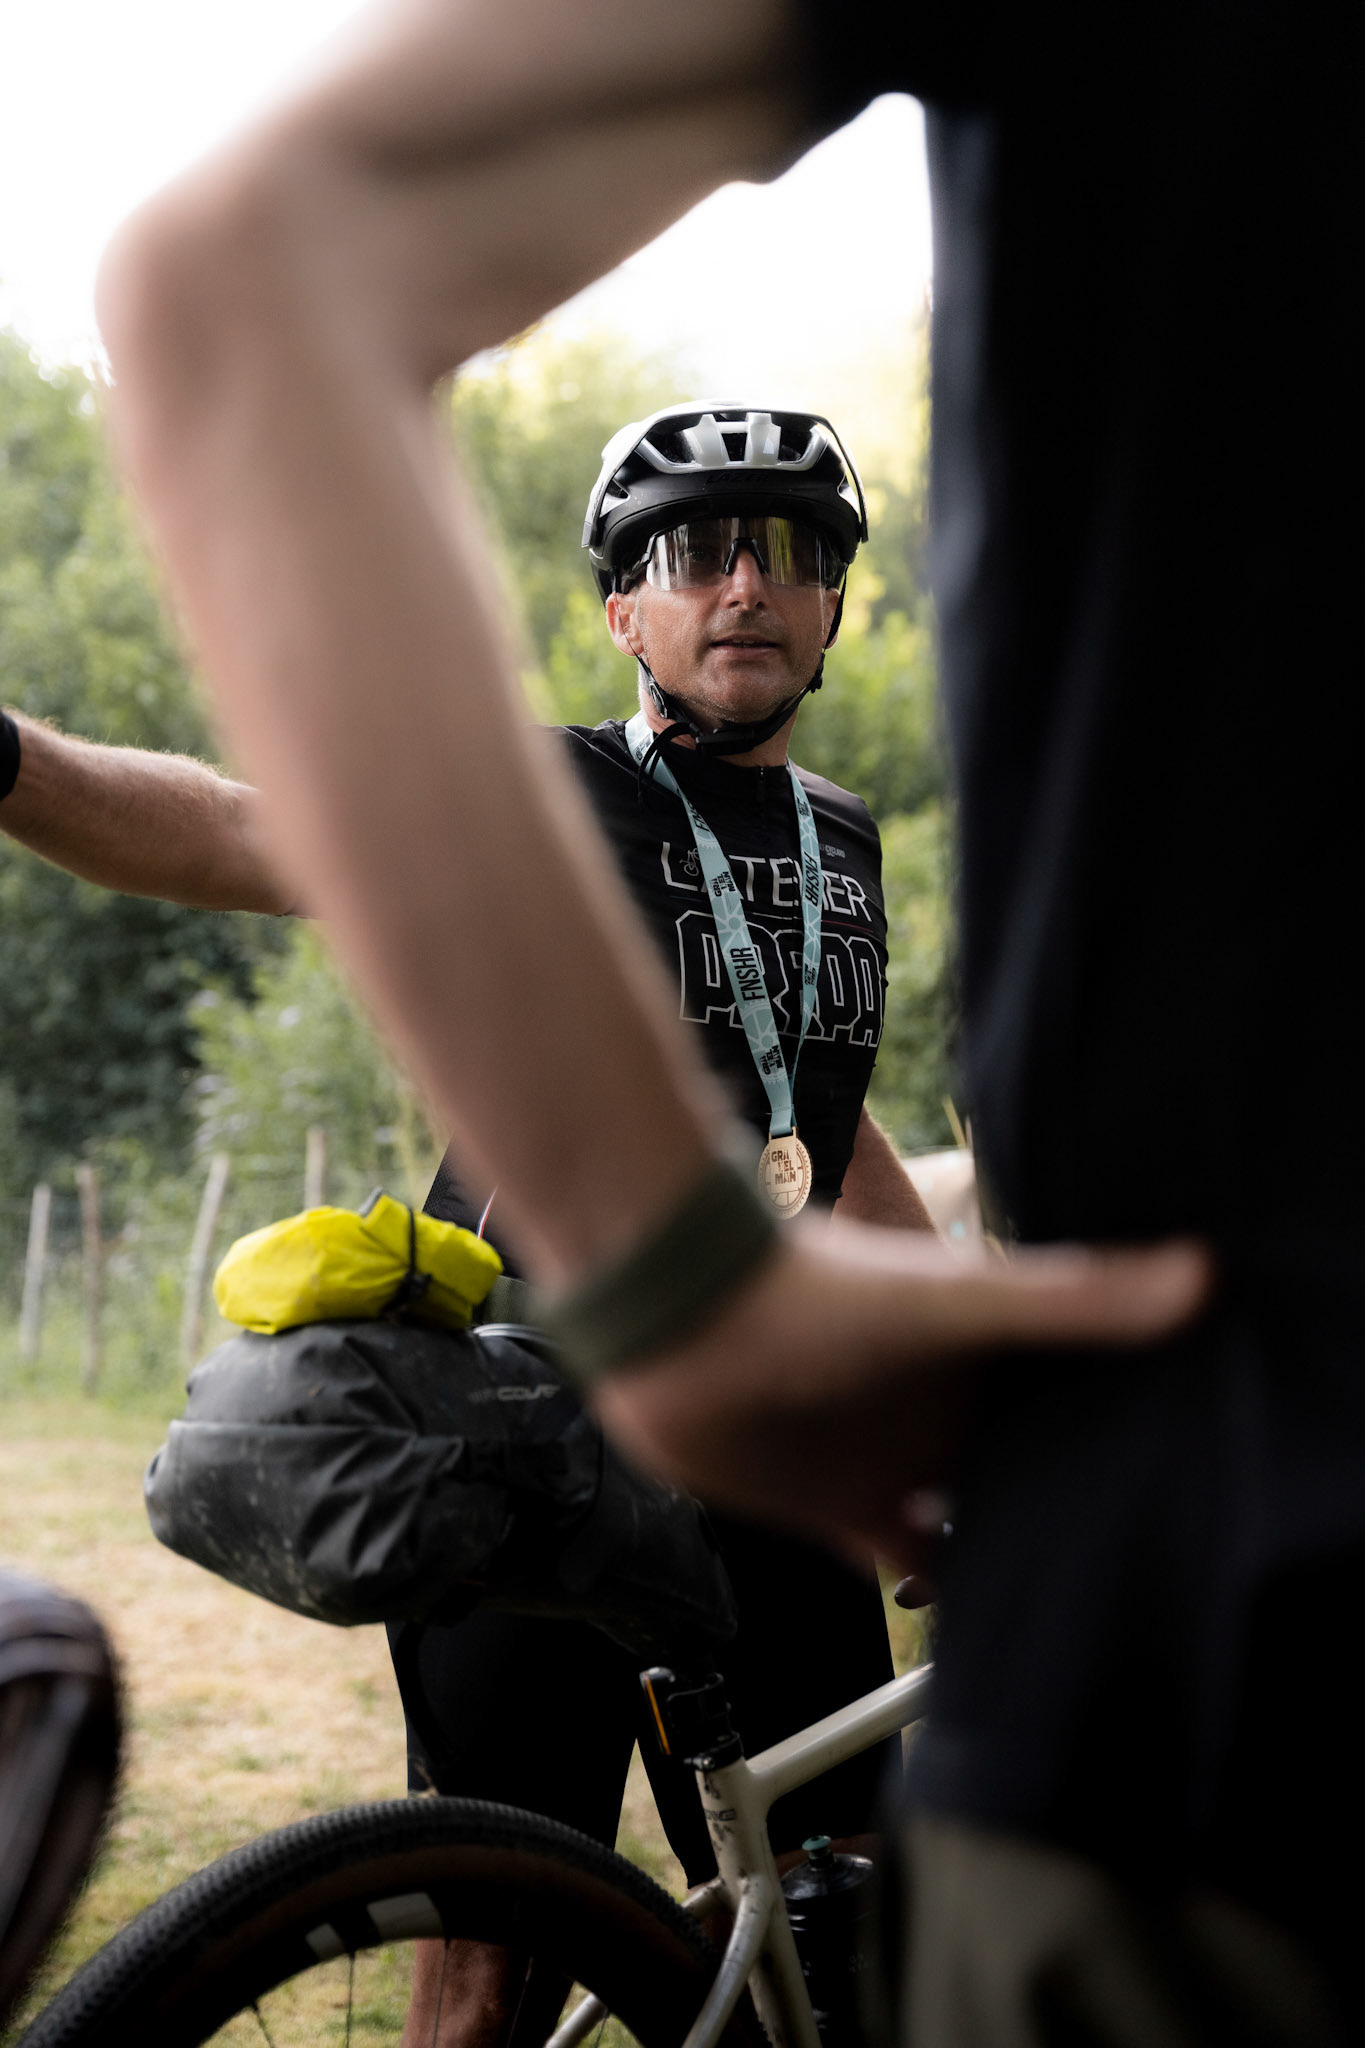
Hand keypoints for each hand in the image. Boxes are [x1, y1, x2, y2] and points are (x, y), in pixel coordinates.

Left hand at [592, 1219, 1210, 1569]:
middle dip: (1073, 1512)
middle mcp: (945, 1413)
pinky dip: (936, 1590)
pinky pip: (904, 1561)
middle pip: (1026, 1473)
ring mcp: (892, 1461)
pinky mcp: (835, 1506)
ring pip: (972, 1523)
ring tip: (1084, 1612)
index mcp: (984, 1363)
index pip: (1075, 1413)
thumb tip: (1200, 1274)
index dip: (1125, 1447)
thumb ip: (1068, 1298)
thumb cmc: (808, 1292)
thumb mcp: (955, 1300)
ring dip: (1006, 1556)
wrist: (676, 1317)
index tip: (1196, 1488)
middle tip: (1152, 1573)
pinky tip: (977, 1628)